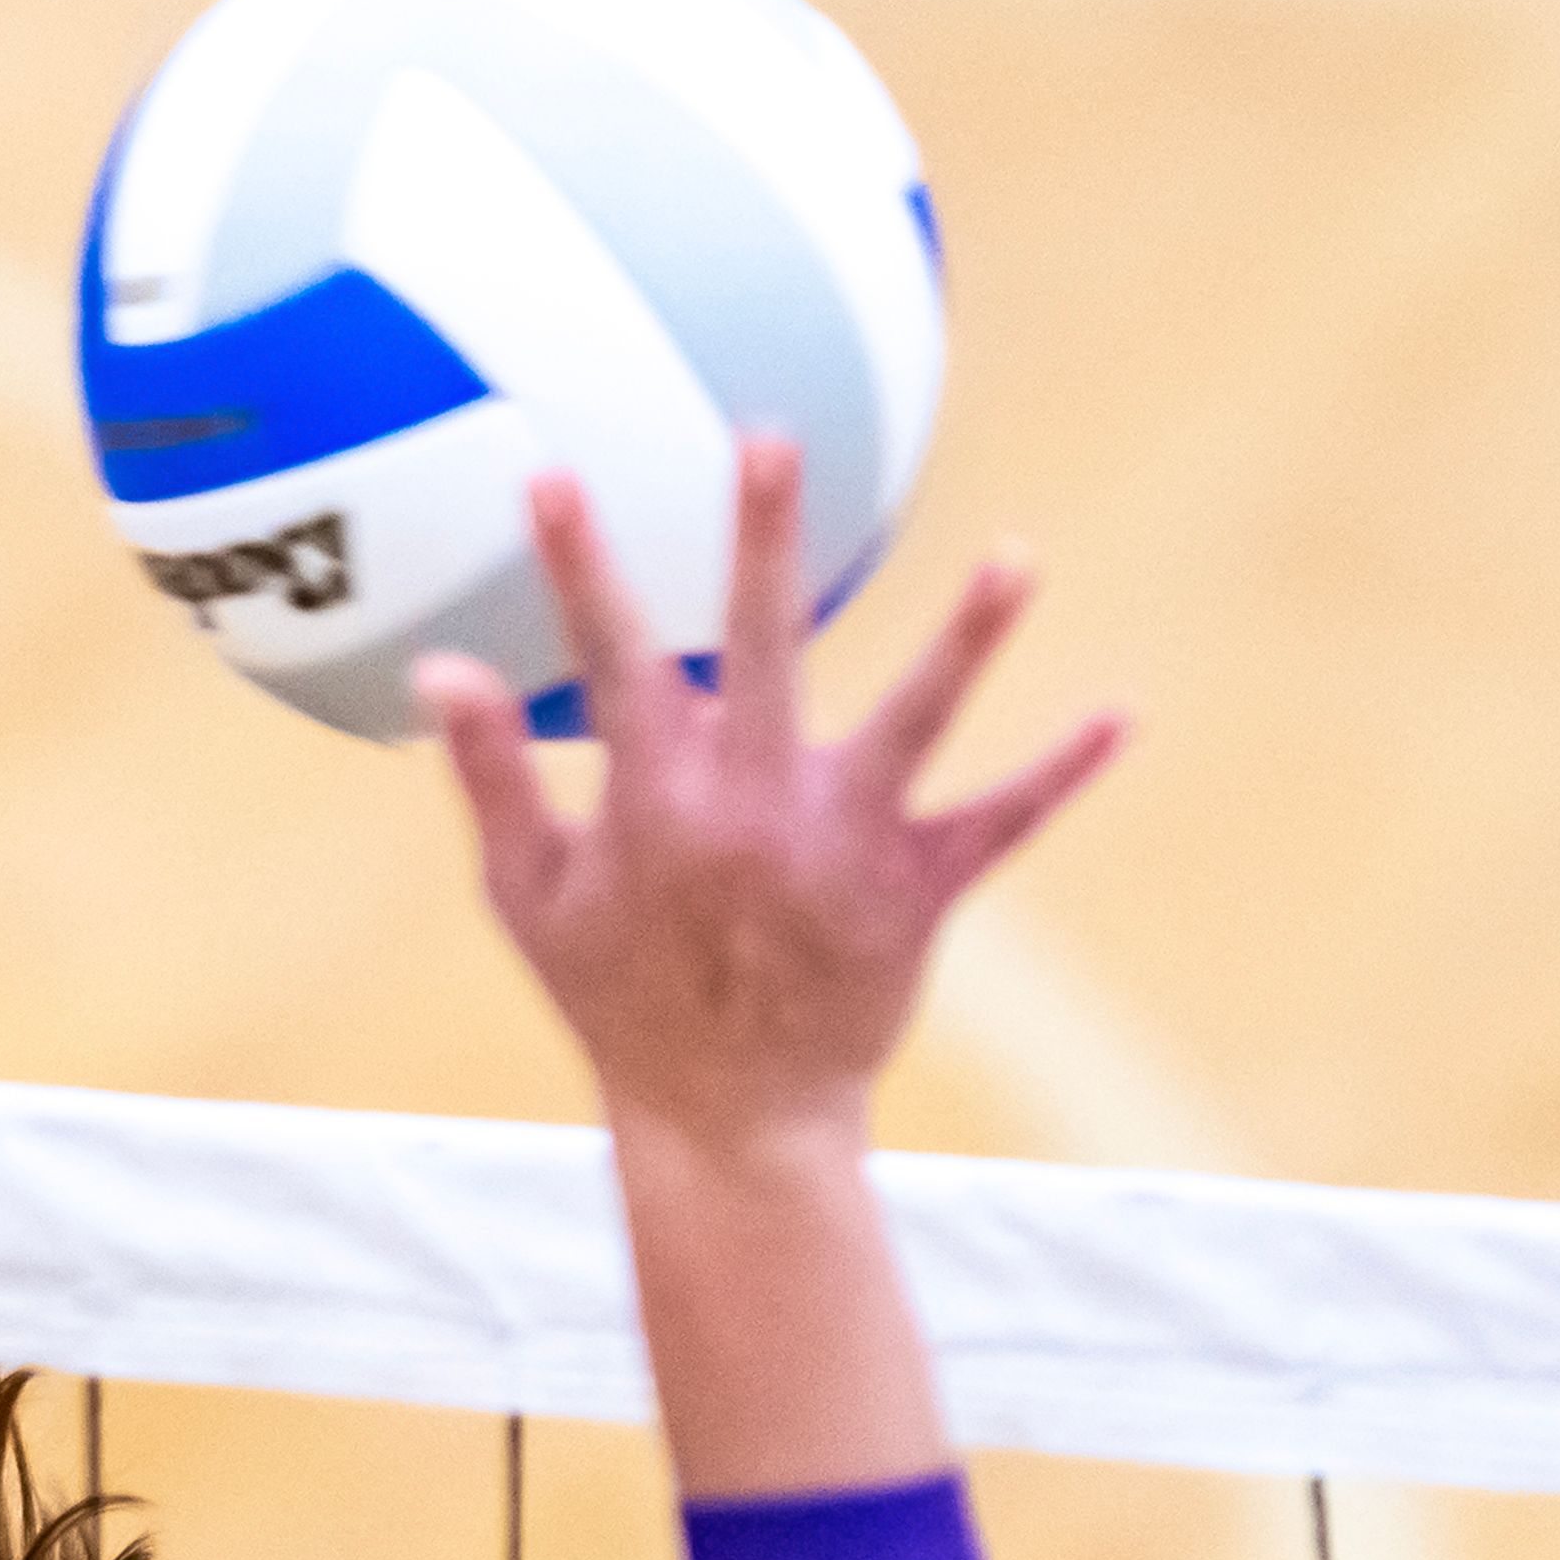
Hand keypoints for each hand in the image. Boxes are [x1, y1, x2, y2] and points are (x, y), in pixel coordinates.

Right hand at [416, 438, 1122, 1159]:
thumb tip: (440, 670)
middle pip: (761, 652)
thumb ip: (491, 778)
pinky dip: (1057, 774)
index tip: (552, 475)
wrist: (730, 1119)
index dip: (577, 568)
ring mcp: (843, 848)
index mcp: (655, 803)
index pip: (608, 661)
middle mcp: (753, 810)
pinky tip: (1118, 716)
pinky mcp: (916, 893)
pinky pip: (998, 824)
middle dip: (760, 543)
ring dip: (965, 643)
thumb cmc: (617, 997)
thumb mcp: (528, 896)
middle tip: (767, 440)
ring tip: (1016, 560)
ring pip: (912, 726)